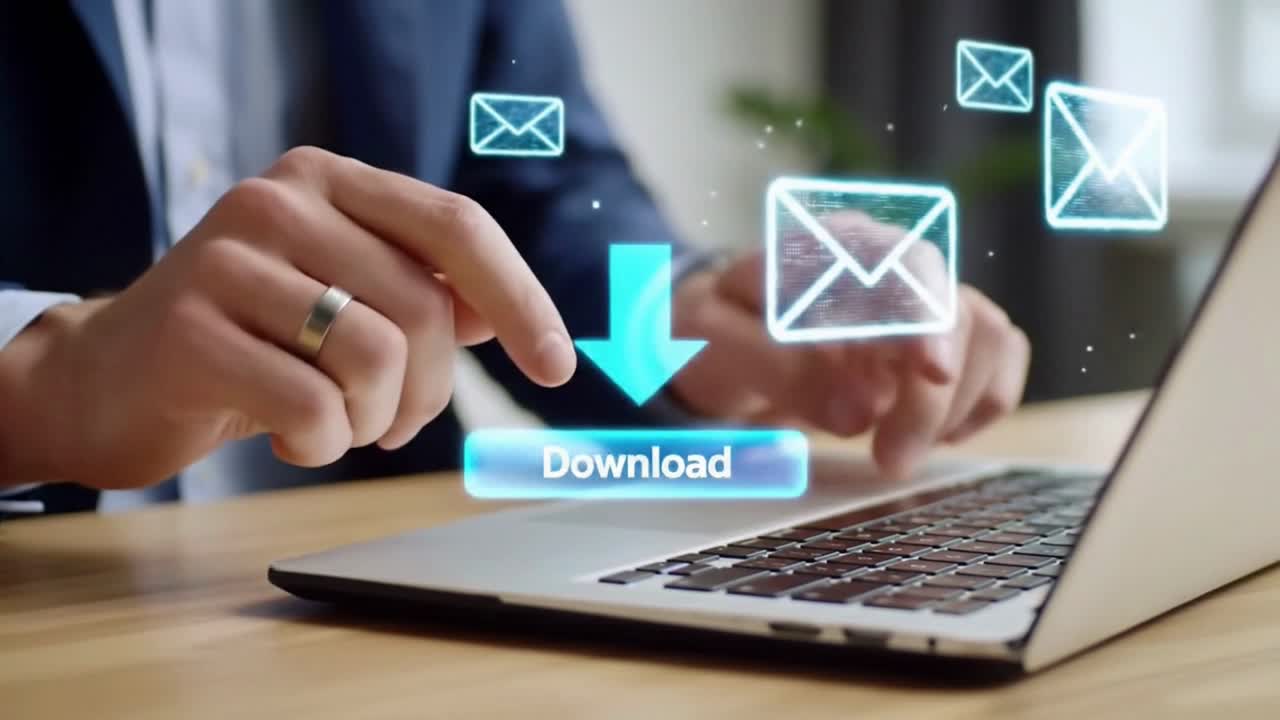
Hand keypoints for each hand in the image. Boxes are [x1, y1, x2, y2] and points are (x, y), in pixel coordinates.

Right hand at [0, 147, 575, 488]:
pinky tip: (289, 437)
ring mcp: (227, 260)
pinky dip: (322, 444)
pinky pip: (315, 407)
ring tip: (339, 425)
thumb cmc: (250, 338)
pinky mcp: (190, 331)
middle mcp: (278, 200)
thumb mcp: (340, 298)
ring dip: (377, 420)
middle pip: (426, 307)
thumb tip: (509, 317)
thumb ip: (422, 293)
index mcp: (328, 180)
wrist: (112, 375)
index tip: (557, 366)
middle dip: (432, 390)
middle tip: (395, 422)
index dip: (520, 298)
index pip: (457, 226)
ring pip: (377, 357)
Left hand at [669, 217, 1029, 479]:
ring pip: (988, 335)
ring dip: (957, 406)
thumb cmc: (710, 327)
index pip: (903, 266)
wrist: (715, 333)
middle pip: (955, 310)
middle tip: (890, 461)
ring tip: (896, 455)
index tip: (933, 373)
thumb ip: (778, 367)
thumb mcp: (714, 342)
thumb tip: (858, 412)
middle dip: (933, 397)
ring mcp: (919, 298)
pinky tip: (939, 436)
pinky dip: (985, 402)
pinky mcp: (941, 336)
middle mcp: (887, 263)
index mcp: (831, 246)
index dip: (929, 317)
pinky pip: (1001, 355)